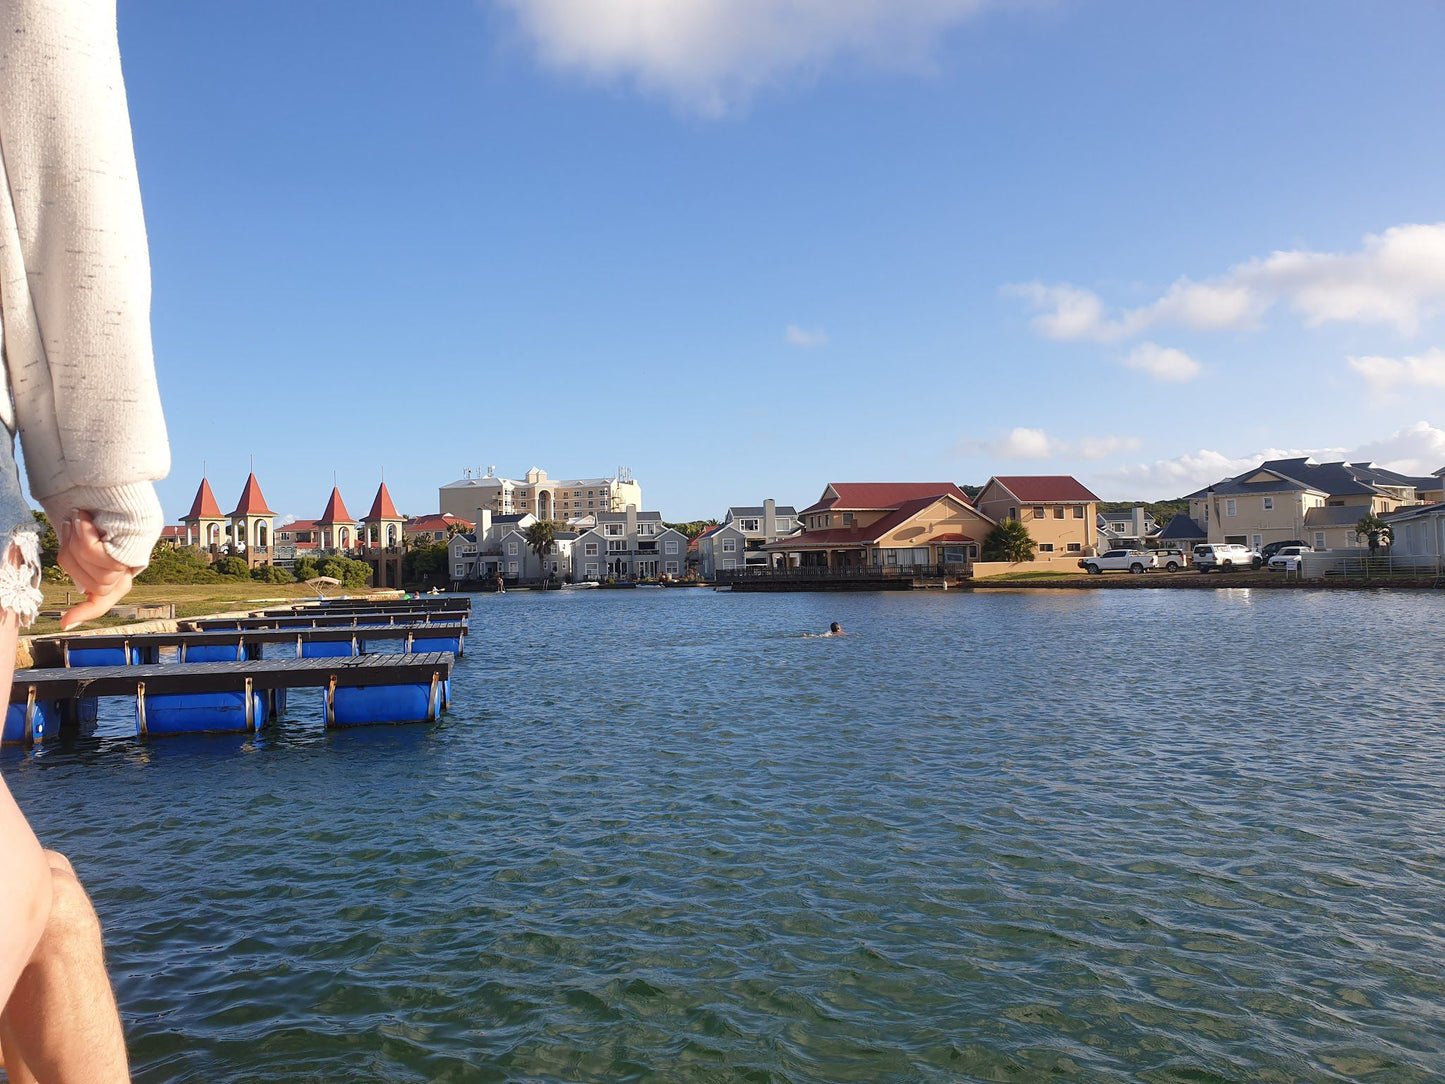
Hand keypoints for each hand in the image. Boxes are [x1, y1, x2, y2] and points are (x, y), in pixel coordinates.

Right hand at [58, 513, 134, 630]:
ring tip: (84, 519)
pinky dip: (84, 533)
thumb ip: (82, 565)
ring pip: (85, 564)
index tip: (64, 623)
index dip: (83, 614)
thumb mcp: (94, 550)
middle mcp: (120, 579)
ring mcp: (125, 569)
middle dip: (74, 552)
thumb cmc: (111, 527)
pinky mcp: (126, 557)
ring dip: (79, 538)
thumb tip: (66, 612)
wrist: (131, 503)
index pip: (99, 604)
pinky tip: (85, 518)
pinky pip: (91, 552)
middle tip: (79, 528)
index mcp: (114, 582)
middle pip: (84, 579)